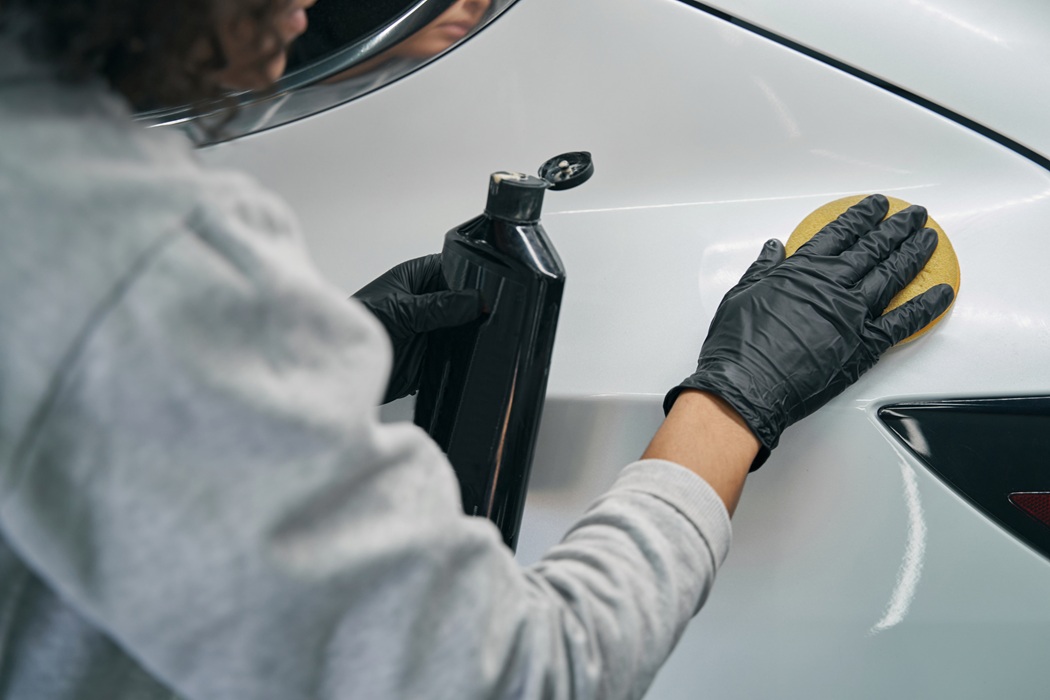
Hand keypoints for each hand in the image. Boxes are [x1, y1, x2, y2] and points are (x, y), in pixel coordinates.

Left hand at [353, 255, 483, 402]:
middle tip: (495, 312)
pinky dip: (465, 353)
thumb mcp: (401, 311)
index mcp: (416, 278)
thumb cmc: (357, 327)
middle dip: (477, 305)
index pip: (454, 266)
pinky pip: (457, 351)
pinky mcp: (433, 353)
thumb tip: (474, 300)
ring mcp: (431, 327)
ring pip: (463, 325)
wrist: (343, 371)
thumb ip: (439, 307)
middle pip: (463, 298)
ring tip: (488, 333)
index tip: (492, 284)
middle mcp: (426, 300)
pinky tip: (475, 353)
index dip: (473, 273)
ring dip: (472, 330)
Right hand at [666, 194, 954, 469]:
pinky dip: (926, 306)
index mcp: (803, 270)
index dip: (862, 216)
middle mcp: (833, 285)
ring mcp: (853, 314)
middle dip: (897, 228)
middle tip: (914, 216)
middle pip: (874, 248)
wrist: (746, 385)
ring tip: (928, 240)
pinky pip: (904, 321)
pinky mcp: (864, 345)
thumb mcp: (741, 294)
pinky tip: (941, 294)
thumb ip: (764, 269)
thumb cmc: (739, 345)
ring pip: (893, 275)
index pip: (840, 232)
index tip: (877, 206)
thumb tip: (773, 249)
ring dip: (915, 255)